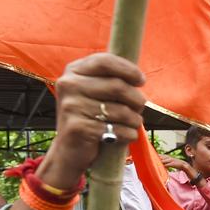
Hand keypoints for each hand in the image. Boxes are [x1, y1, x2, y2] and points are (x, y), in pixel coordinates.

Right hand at [47, 53, 145, 186]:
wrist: (70, 149)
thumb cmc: (92, 117)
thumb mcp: (96, 92)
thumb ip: (112, 79)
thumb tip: (139, 76)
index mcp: (74, 71)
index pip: (105, 61)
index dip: (129, 70)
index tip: (141, 81)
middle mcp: (69, 85)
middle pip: (118, 86)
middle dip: (137, 100)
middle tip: (139, 108)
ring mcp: (71, 106)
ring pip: (121, 110)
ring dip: (135, 120)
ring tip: (132, 124)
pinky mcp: (78, 127)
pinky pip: (118, 130)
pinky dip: (128, 135)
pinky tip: (124, 136)